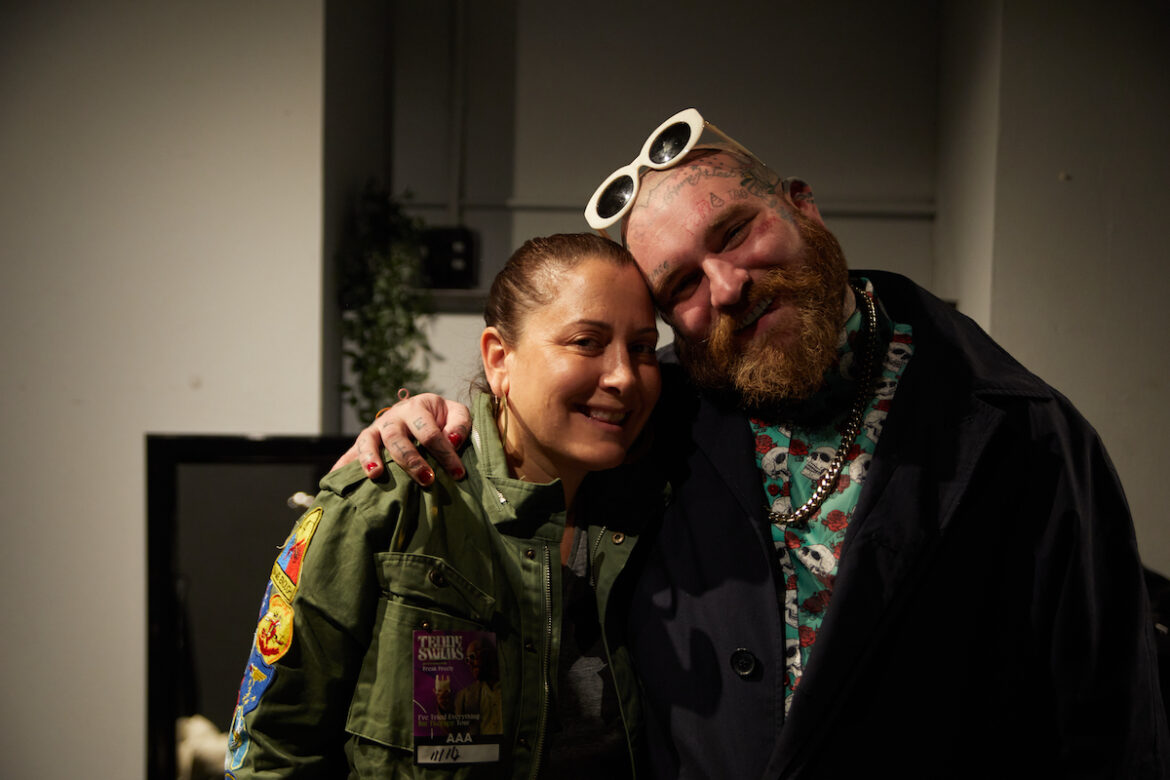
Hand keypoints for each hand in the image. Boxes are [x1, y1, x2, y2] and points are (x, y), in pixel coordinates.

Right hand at [330, 393, 471, 484]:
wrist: (420, 409)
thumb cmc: (441, 417)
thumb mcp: (456, 413)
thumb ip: (459, 424)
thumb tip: (452, 441)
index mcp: (417, 407)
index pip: (430, 432)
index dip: (445, 454)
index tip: (458, 474)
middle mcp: (393, 417)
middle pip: (397, 438)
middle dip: (412, 460)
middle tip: (427, 480)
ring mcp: (376, 429)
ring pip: (369, 441)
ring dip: (370, 457)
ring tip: (375, 474)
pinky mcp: (365, 442)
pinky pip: (350, 452)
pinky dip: (341, 465)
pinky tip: (333, 479)